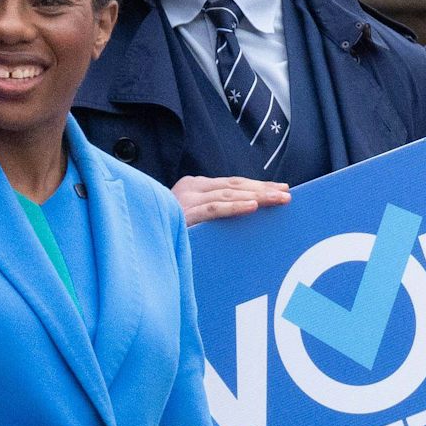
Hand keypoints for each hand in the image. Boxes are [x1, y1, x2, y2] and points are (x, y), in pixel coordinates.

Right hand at [171, 175, 290, 225]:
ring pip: (228, 194)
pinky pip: (214, 209)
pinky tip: (253, 206)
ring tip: (278, 199)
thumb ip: (213, 213)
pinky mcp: (183, 214)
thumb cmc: (169, 235)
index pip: (232, 183)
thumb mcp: (193, 219)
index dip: (258, 186)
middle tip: (287, 195)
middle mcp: (190, 188)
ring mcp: (186, 200)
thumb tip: (246, 212)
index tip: (281, 189)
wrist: (138, 242)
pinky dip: (234, 207)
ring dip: (257, 197)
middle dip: (263, 190)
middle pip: (234, 186)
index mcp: (193, 187)